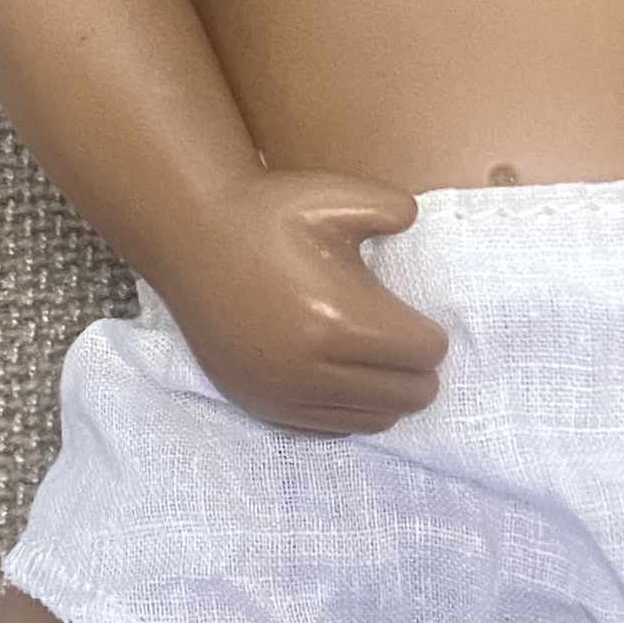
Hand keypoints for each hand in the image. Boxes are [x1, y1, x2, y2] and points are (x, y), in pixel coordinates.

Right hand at [155, 171, 448, 434]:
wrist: (191, 236)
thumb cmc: (264, 213)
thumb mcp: (332, 194)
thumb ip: (391, 208)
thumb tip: (414, 224)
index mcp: (339, 321)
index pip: (423, 354)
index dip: (432, 336)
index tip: (418, 318)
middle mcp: (311, 370)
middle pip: (408, 395)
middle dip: (418, 370)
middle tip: (406, 341)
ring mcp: (283, 394)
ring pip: (374, 420)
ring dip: (387, 393)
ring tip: (378, 359)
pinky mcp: (260, 404)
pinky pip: (330, 428)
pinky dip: (350, 408)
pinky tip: (343, 374)